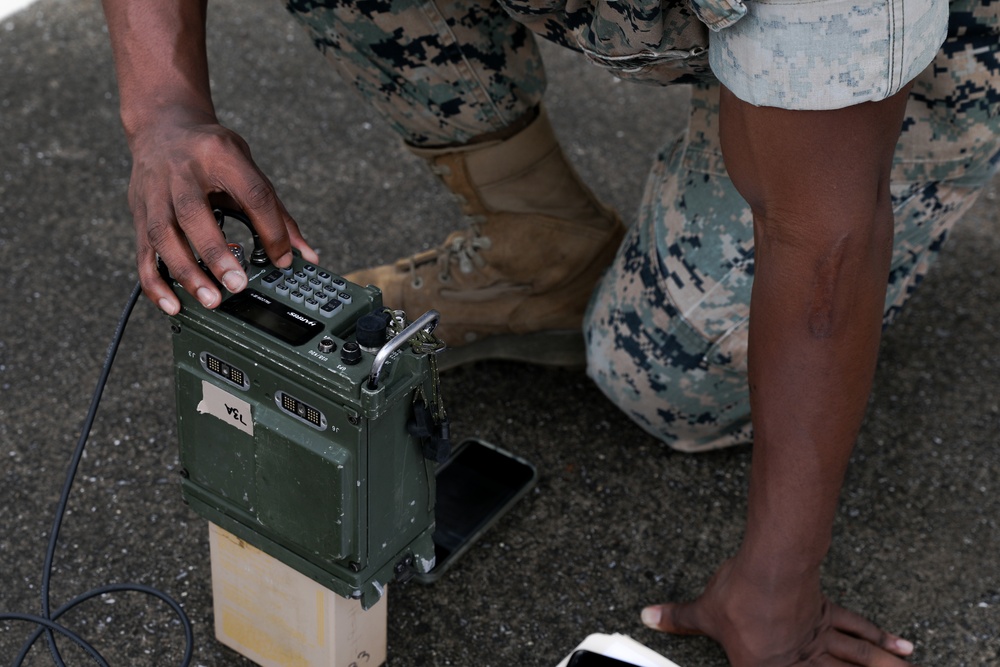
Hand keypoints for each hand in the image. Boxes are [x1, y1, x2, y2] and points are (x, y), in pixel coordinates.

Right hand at [125, 108, 317, 313]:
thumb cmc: (211, 153)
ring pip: (162, 234)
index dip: (270, 229)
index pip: (251, 193)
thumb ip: (276, 213)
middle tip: (238, 285)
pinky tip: (174, 304)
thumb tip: (305, 255)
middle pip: (194, 214)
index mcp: (219, 155)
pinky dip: (157, 282)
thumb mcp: (248, 169)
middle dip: (216, 254)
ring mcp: (154, 192)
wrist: (163, 128)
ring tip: (210, 299)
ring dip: (186, 271)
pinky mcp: (138, 213)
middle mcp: (181, 171)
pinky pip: (142, 252)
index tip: (283, 260)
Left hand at [641, 557, 915, 665]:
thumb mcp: (704, 610)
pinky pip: (857, 629)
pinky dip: (879, 638)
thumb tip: (646, 616)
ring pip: (855, 659)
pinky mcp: (827, 612)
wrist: (772, 569)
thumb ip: (679, 619)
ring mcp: (817, 636)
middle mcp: (799, 659)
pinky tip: (902, 647)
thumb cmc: (737, 594)